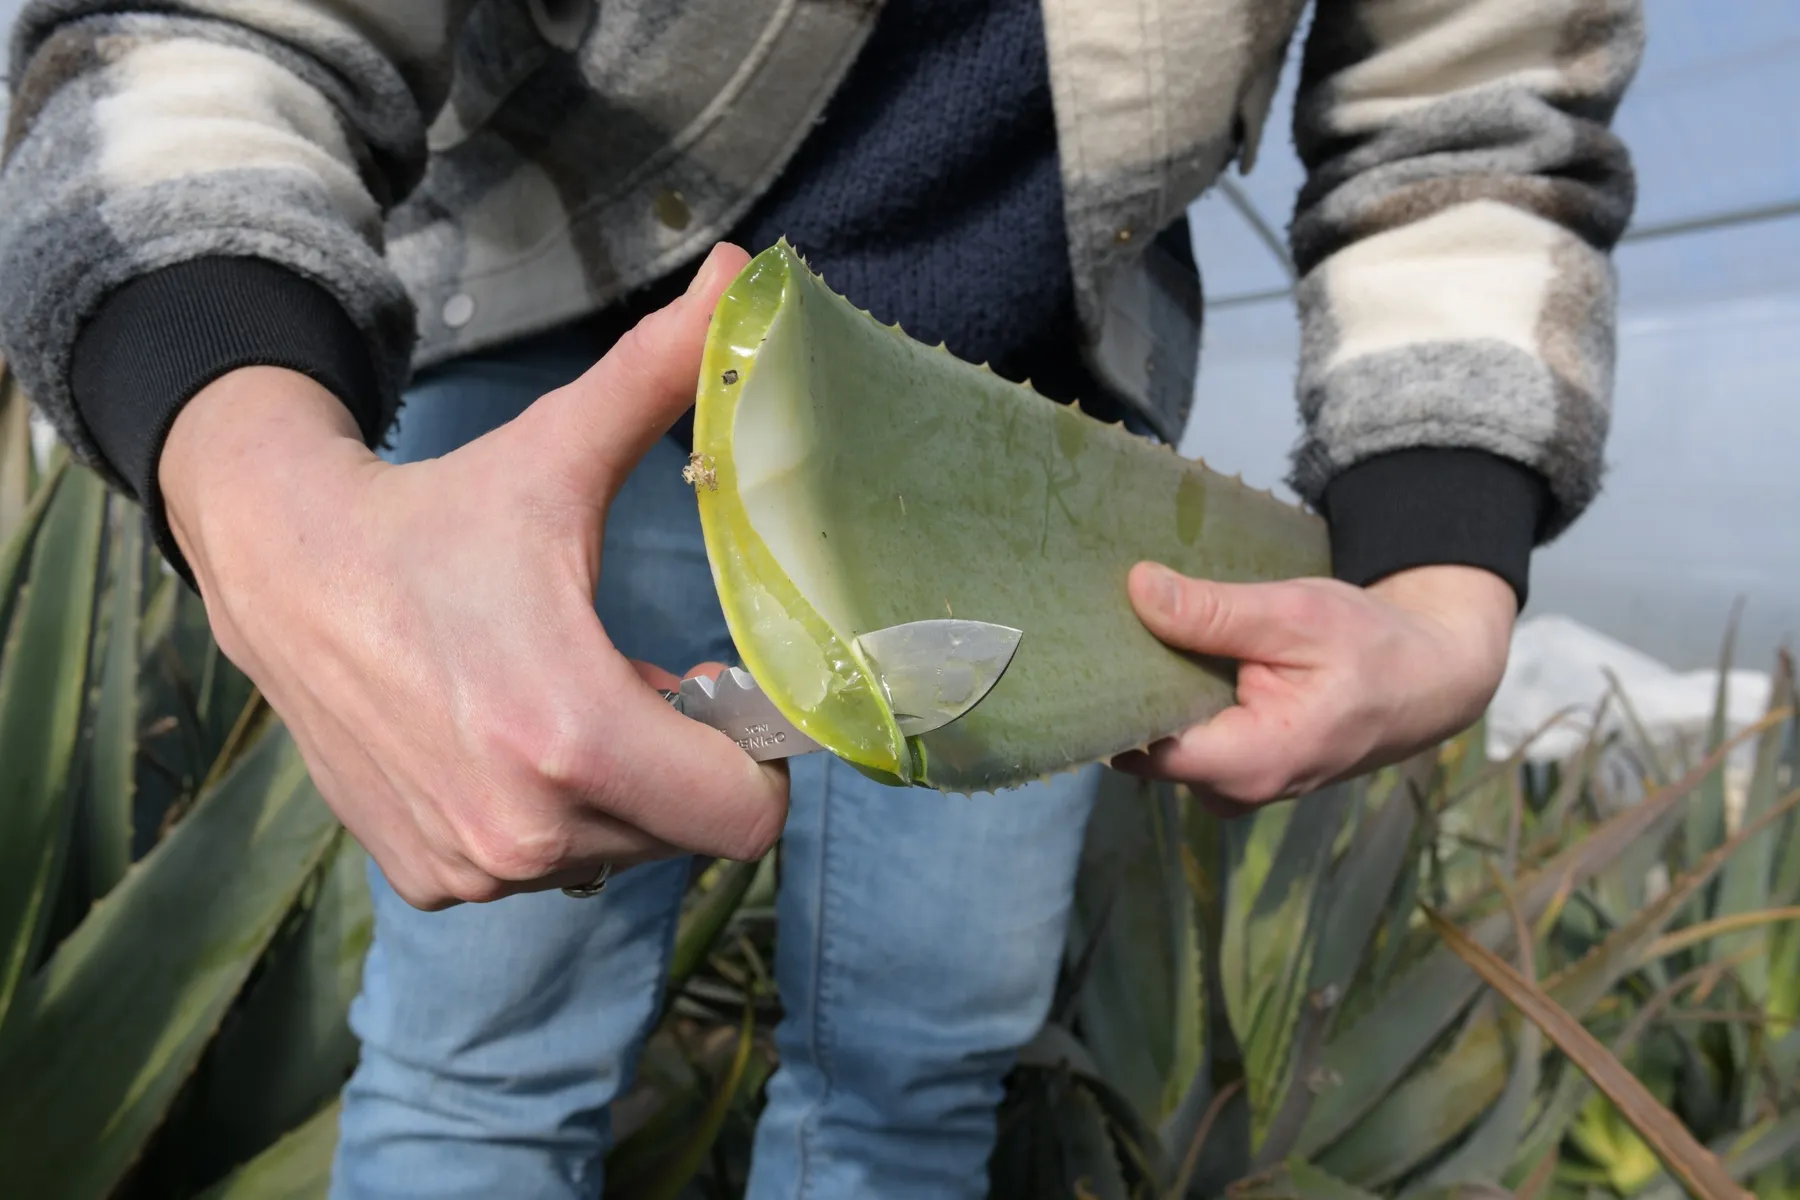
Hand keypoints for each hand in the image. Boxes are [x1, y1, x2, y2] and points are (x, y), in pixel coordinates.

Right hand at [160, 243, 785, 907]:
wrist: (281, 569)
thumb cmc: (435, 517)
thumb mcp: (555, 452)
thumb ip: (664, 375)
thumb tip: (745, 273)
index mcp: (571, 733)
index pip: (748, 819)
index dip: (758, 756)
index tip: (722, 690)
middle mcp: (523, 828)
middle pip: (688, 833)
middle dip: (686, 764)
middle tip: (643, 682)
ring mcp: (473, 867)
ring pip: (619, 852)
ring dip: (618, 790)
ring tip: (563, 704)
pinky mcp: (432, 881)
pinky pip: (545, 867)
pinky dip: (549, 815)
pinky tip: (504, 742)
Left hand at [1114, 562, 1516, 815]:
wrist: (1429, 681)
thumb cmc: (1371, 646)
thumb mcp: (1297, 614)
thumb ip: (1215, 612)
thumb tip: (1137, 589)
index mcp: (1249, 763)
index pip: (1141, 746)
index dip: (1109, 697)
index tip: (1087, 643)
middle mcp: (1231, 792)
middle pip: (1144, 744)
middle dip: (1125, 688)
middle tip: (1103, 622)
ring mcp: (1231, 789)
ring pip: (1161, 741)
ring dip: (1150, 690)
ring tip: (1135, 630)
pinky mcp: (1233, 773)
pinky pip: (1182, 739)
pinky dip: (1173, 698)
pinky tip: (1168, 654)